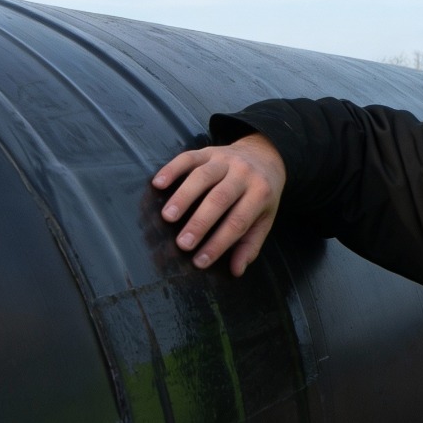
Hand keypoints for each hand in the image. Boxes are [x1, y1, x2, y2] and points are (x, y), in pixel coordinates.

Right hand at [152, 133, 286, 276]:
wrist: (265, 155)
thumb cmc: (261, 195)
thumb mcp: (264, 219)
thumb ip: (250, 244)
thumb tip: (237, 271)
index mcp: (260, 194)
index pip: (238, 222)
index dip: (218, 243)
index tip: (199, 262)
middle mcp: (244, 174)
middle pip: (220, 198)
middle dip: (200, 222)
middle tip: (182, 244)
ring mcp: (225, 160)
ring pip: (203, 176)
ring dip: (183, 197)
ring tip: (167, 217)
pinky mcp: (208, 151)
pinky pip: (189, 158)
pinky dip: (172, 169)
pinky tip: (157, 183)